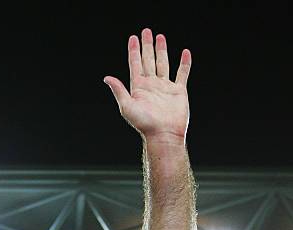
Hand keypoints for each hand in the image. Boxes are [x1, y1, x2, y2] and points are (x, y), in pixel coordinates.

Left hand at [104, 29, 191, 144]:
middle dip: (147, 46)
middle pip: (148, 60)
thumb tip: (107, 78)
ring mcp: (165, 87)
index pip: (135, 64)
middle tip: (146, 31)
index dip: (134, 51)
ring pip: (163, 64)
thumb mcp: (127, 106)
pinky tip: (185, 53)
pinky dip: (184, 63)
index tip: (133, 38)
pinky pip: (182, 74)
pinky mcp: (179, 91)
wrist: (164, 135)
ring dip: (162, 50)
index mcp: (139, 87)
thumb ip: (118, 90)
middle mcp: (151, 85)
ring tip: (160, 37)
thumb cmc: (145, 124)